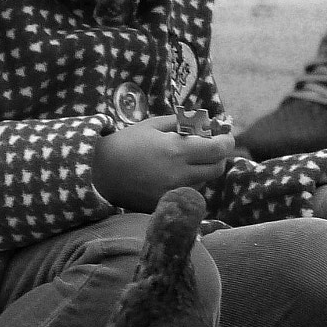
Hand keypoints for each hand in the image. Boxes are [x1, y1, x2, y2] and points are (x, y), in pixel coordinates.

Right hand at [91, 114, 237, 211]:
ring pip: (204, 182)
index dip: (226, 141)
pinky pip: (187, 193)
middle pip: (217, 169)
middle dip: (218, 156)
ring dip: (203, 169)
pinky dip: (188, 183)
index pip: (219, 149)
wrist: (99, 171)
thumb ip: (184, 122)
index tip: (224, 135)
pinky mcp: (165, 203)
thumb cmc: (127, 142)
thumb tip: (209, 122)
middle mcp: (179, 174)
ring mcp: (172, 192)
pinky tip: (172, 174)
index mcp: (178, 150)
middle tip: (209, 147)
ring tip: (185, 159)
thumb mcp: (154, 124)